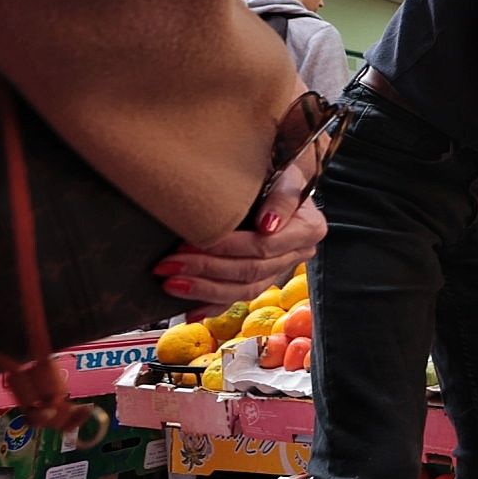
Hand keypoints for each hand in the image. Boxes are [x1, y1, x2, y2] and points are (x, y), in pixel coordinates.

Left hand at [154, 162, 327, 302]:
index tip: (192, 241)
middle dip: (207, 268)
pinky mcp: (263, 276)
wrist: (282, 171)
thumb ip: (284, 194)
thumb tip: (268, 226)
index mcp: (308, 228)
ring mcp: (280, 267)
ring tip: (170, 283)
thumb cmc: (281, 166)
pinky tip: (191, 313)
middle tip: (169, 263)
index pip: (266, 246)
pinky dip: (215, 305)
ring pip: (245, 289)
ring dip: (205, 289)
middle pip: (252, 270)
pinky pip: (240, 297)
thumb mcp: (288, 170)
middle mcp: (297, 252)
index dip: (229, 247)